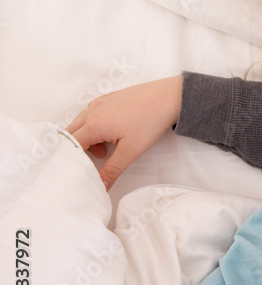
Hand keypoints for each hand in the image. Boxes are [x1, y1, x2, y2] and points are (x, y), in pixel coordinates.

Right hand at [66, 75, 182, 189]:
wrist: (169, 98)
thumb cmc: (150, 122)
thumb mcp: (131, 150)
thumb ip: (112, 169)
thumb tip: (101, 185)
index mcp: (93, 124)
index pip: (70, 145)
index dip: (73, 158)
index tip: (81, 168)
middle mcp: (91, 111)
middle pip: (71, 133)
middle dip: (79, 148)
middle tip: (97, 158)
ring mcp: (99, 102)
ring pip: (81, 123)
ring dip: (88, 138)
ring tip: (108, 147)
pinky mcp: (107, 98)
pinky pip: (91, 114)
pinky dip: (95, 126)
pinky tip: (114, 133)